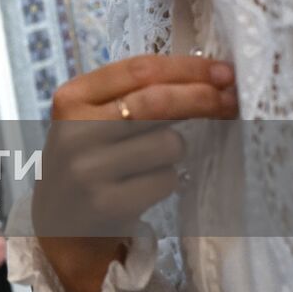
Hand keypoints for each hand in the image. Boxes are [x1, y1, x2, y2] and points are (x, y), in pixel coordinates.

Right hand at [34, 54, 237, 291]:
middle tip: (231, 99)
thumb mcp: (91, 118)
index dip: (187, 68)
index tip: (222, 71)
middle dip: (203, 98)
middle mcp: (74, 129)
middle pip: (156, 102)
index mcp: (71, 97)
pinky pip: (166, 180)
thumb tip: (205, 78)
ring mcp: (89, 168)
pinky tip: (148, 185)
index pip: (138, 70)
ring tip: (156, 159)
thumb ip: (132, 95)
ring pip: (168, 143)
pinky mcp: (107, 203)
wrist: (60, 223)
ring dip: (177, 149)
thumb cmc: (88, 160)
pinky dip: (169, 179)